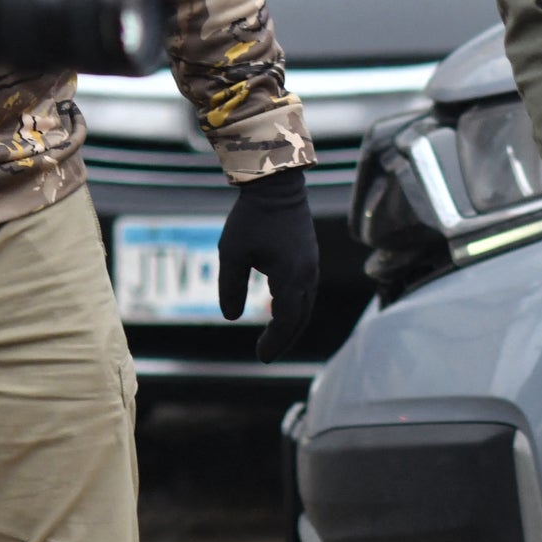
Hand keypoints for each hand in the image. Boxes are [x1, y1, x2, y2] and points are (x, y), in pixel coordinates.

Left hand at [219, 167, 318, 362]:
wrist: (276, 184)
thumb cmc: (251, 217)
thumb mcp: (232, 253)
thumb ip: (230, 287)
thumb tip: (231, 317)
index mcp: (291, 276)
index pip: (286, 320)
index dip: (274, 341)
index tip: (261, 357)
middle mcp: (308, 274)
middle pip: (301, 317)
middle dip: (284, 339)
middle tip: (266, 354)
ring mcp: (312, 265)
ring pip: (306, 305)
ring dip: (291, 324)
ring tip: (274, 338)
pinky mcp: (309, 257)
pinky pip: (306, 291)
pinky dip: (295, 308)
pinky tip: (280, 310)